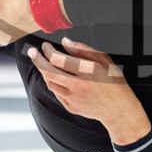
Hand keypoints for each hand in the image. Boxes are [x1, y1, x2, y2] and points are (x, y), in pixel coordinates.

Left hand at [27, 38, 148, 141]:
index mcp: (87, 72)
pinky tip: (55, 77)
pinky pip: (56, 93)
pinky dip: (53, 83)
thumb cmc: (113, 81)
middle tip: (33, 52)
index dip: (49, 50)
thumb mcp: (104, 60)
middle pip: (49, 72)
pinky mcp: (71, 107)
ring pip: (50, 83)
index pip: (59, 59)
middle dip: (38, 60)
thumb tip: (65, 41)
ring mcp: (73, 99)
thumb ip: (83, 50)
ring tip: (43, 63)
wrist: (118, 110)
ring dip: (44, 72)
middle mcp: (78, 86)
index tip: (45, 45)